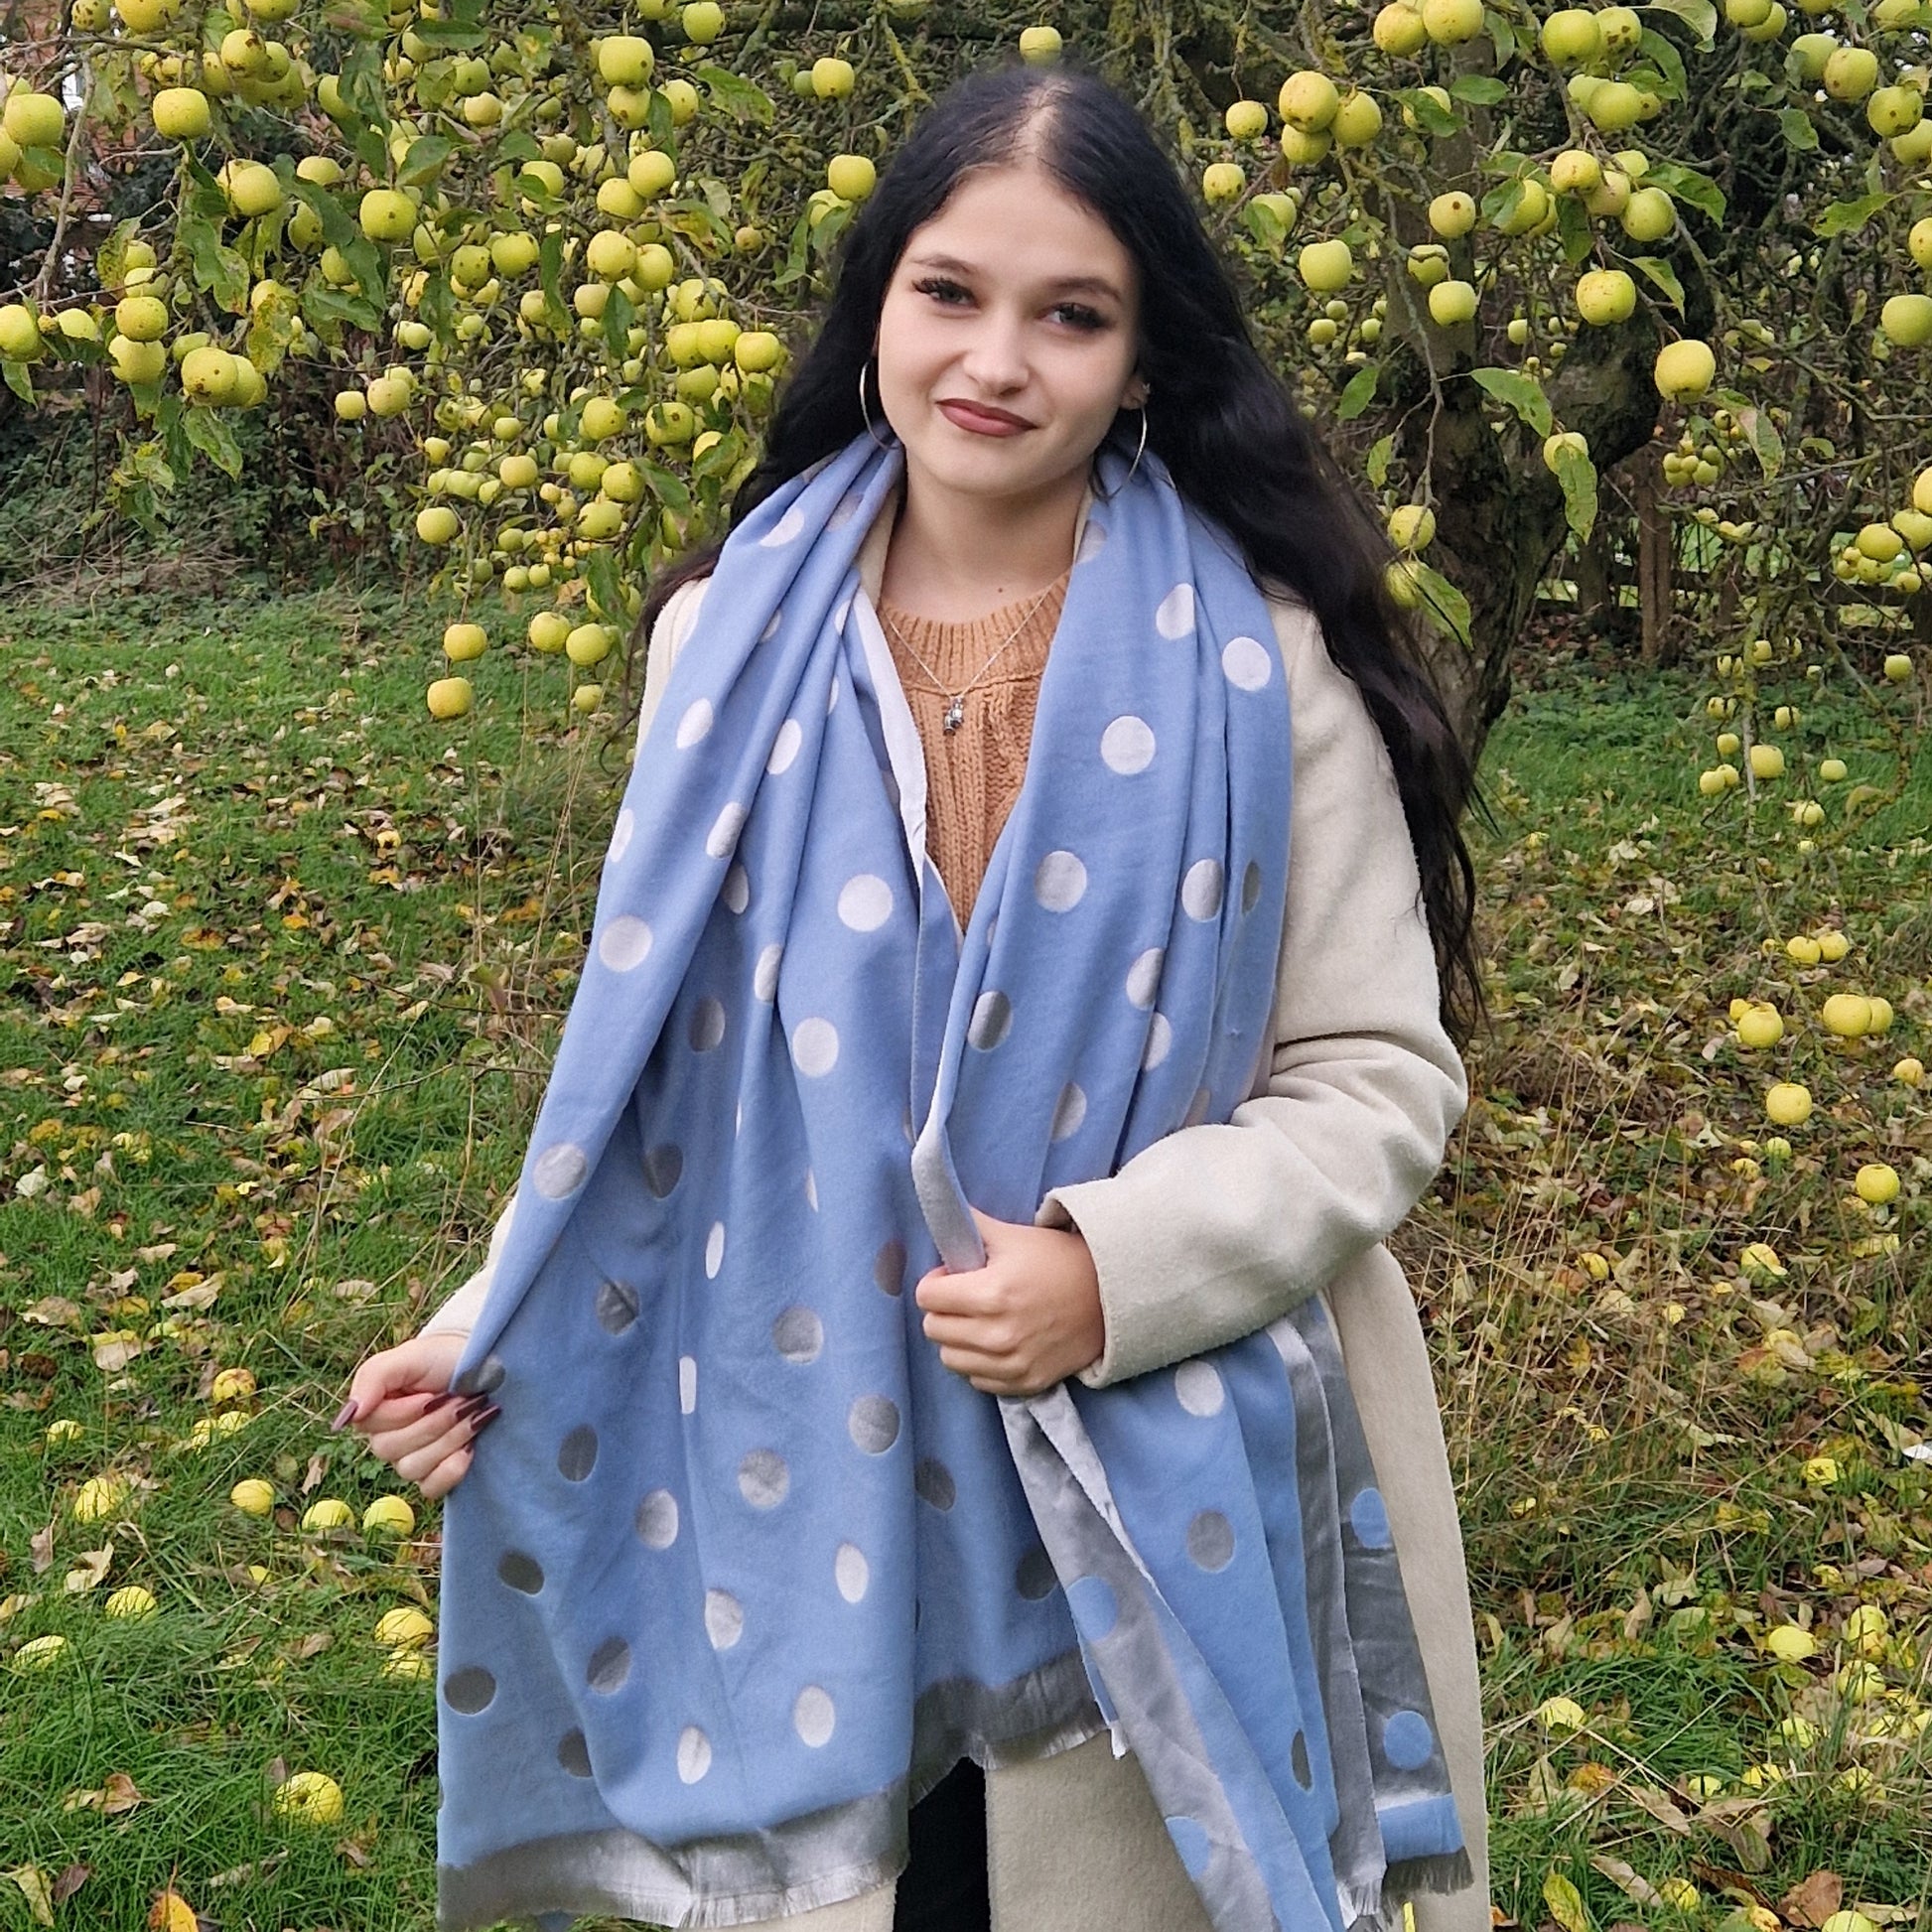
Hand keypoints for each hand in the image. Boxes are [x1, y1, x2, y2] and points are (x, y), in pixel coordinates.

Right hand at [334, 1330, 496, 1501]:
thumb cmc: (443, 1360)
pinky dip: (451, 1471)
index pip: (372, 1426)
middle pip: (392, 1450)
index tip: (431, 1393)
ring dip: (449, 1440)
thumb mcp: (409, 1357)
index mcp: (375, 1411)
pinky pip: (430, 1490)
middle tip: (460, 1400)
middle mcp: (388, 1439)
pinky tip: (470, 1449)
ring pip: (412, 1470)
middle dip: (435, 1422)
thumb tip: (347, 1417)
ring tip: (472, 1414)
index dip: (405, 1412)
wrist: (487, 1367)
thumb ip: (374, 1378)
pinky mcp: (436, 1474)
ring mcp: (412, 1459)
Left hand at [913, 1205, 1105, 1397]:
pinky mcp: (1025, 1383)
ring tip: (979, 1321)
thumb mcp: (1014, 1236)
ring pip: (950, 1359)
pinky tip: (996, 1343)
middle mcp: (997, 1334)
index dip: (936, 1282)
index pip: (927, 1297)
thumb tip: (943, 1215)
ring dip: (957, 1339)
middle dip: (943, 1310)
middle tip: (965, 1298)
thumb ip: (971, 1226)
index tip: (952, 1277)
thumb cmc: (1058, 1261)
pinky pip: (977, 1380)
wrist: (1109, 1296)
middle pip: (933, 1329)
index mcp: (990, 1294)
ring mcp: (1012, 1363)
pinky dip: (980, 1363)